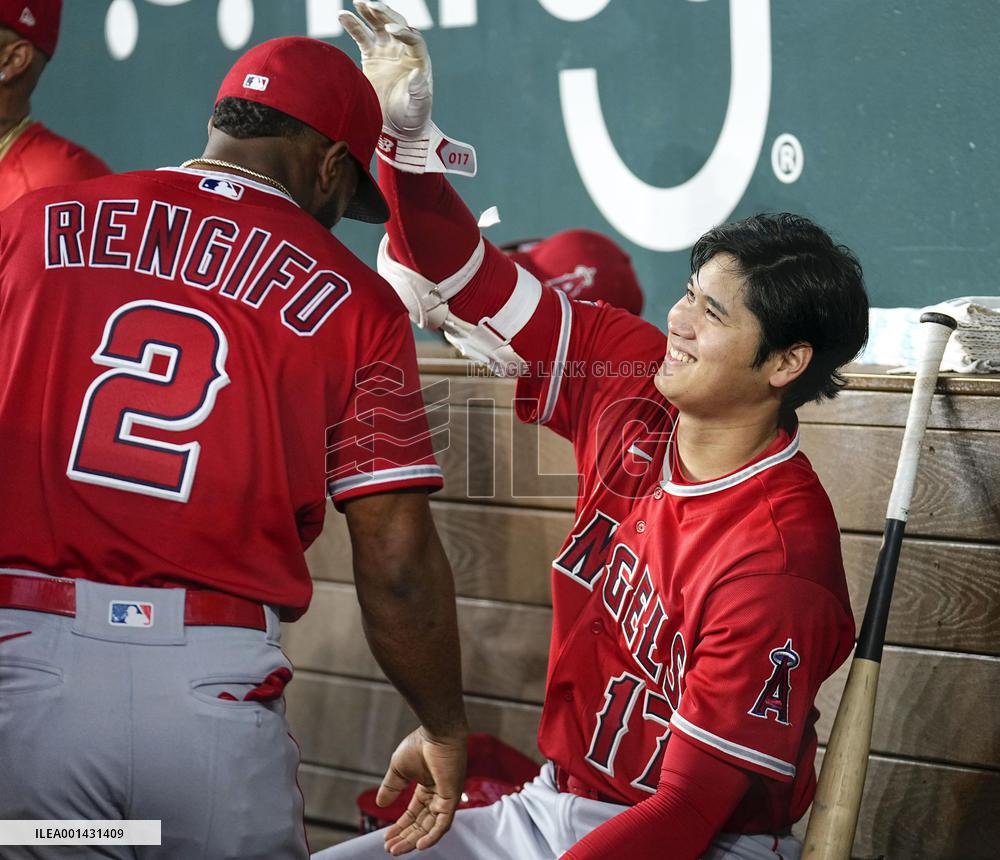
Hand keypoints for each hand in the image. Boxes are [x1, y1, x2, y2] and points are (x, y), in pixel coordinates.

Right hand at [339, 1, 432, 137]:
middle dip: (385, 14)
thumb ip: (419, 91)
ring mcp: (387, 51)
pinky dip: (353, 25)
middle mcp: (403, 51)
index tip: (391, 30)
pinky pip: (362, 36)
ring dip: (369, 13)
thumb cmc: (411, 117)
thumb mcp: (417, 107)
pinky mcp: (372, 56)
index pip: (413, 39)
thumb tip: (418, 73)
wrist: (396, 126)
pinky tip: (342, 16)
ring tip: (358, 3)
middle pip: (396, 24)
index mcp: (418, 60)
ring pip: (378, 26)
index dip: (403, 32)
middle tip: (372, 5)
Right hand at [378, 726, 466, 854]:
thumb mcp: (399, 769)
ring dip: (413, 840)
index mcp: (427, 787)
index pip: (413, 814)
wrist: (436, 732)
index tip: (387, 837)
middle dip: (404, 837)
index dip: (400, 827)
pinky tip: (419, 845)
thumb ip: (391, 787)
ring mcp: (446, 797)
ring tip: (398, 849)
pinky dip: (432, 836)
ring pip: (430, 827)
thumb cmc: (421, 744)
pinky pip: (443, 823)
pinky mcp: (452, 797)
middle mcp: (438, 795)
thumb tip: (381, 803)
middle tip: (390, 848)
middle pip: (421, 824)